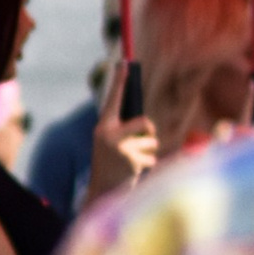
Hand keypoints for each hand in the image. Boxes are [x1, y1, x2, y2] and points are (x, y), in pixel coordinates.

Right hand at [85, 62, 157, 201]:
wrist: (102, 191)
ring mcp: (121, 148)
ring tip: (133, 161)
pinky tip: (134, 172)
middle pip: (145, 122)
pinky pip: (152, 157)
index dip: (120, 82)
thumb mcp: (111, 143)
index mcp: (103, 127)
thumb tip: (144, 119)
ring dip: (148, 151)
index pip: (113, 100)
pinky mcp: (132, 161)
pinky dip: (148, 164)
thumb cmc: (110, 163)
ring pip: (151, 141)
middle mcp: (109, 134)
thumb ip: (124, 129)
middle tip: (145, 139)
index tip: (125, 63)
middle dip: (149, 132)